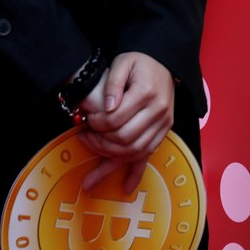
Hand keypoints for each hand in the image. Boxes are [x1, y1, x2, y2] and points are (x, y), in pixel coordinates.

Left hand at [77, 52, 174, 193]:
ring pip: (135, 151)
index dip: (97, 124)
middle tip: (85, 137)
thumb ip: (113, 83)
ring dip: (111, 157)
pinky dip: (137, 173)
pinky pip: (149, 155)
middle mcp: (159, 111)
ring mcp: (163, 123)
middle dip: (100, 142)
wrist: (164, 62)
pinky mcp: (164, 131)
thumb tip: (107, 107)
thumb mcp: (123, 62)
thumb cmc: (140, 62)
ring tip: (93, 156)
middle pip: (124, 138)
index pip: (116, 119)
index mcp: (147, 93)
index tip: (87, 120)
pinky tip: (126, 187)